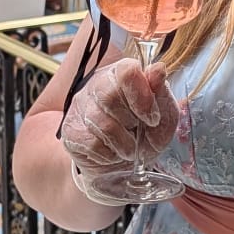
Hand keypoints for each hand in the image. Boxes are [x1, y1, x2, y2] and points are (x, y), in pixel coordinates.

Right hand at [59, 59, 179, 177]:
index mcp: (121, 74)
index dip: (142, 97)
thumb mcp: (163, 116)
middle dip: (132, 122)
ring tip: (129, 148)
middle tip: (138, 132)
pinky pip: (91, 144)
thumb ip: (161, 92)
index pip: (127, 72)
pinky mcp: (70, 131)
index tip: (153, 118)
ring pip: (102, 124)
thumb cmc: (145, 136)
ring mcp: (79, 107)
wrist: (124, 165)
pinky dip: (109, 154)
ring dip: (124, 144)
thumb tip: (158, 68)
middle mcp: (96, 85)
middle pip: (110, 96)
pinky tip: (112, 152)